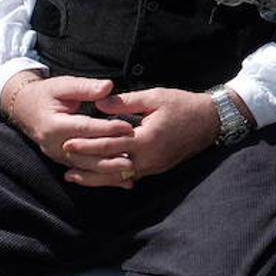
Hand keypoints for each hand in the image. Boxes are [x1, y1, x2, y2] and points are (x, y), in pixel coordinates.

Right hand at [2, 72, 134, 170]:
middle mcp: (54, 145)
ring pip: (85, 166)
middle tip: (134, 154)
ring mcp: (57, 156)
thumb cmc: (47, 94)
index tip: (129, 127)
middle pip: (86, 153)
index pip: (85, 129)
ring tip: (130, 170)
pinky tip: (120, 179)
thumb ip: (86, 87)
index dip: (108, 129)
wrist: (24, 108)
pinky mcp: (63, 160)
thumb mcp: (64, 85)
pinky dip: (101, 175)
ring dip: (108, 170)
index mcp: (54, 125)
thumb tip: (108, 87)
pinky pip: (83, 170)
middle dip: (111, 154)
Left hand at [62, 87, 219, 188]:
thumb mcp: (155, 97)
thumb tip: (99, 104)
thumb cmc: (183, 105)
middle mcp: (148, 158)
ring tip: (73, 176)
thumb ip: (125, 103)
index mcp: (146, 139)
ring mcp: (153, 167)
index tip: (67, 143)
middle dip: (85, 164)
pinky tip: (99, 176)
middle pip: (109, 167)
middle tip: (64, 161)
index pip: (109, 145)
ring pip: (117, 177)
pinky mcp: (156, 169)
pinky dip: (112, 177)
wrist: (210, 121)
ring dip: (95, 178)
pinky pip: (129, 176)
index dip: (86, 145)